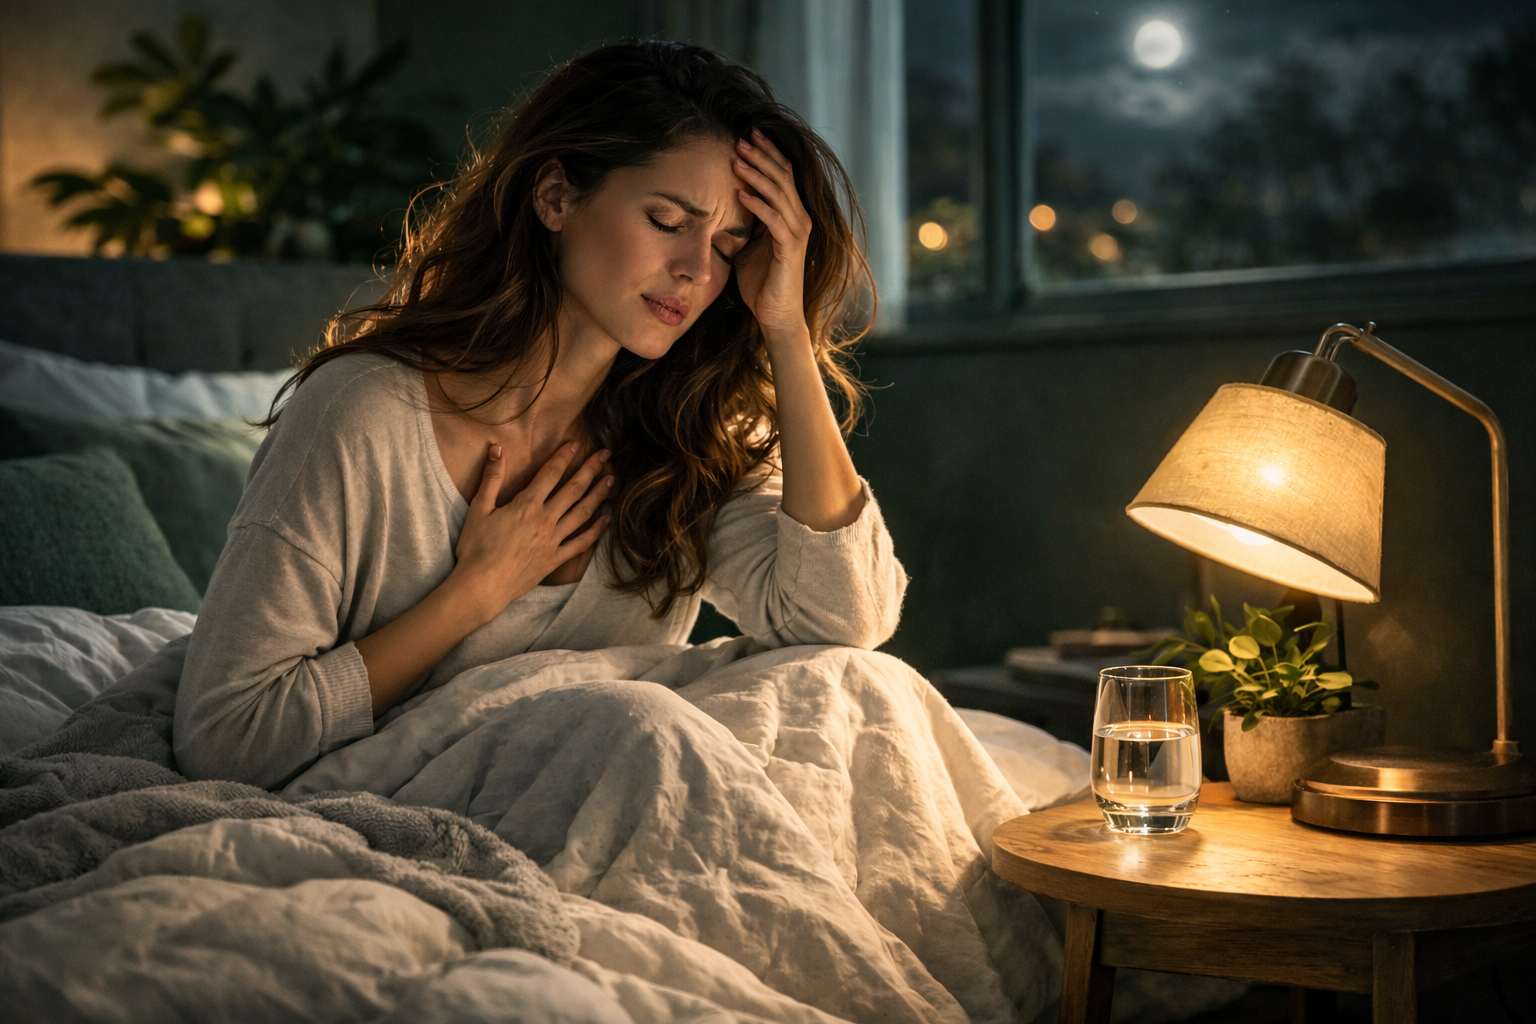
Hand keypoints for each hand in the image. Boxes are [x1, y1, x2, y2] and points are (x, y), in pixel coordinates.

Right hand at [449, 441, 611, 621]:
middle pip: (574, 489)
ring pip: (583, 513)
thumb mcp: (478, 509)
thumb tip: (497, 449)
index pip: (551, 474)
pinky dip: (595, 531)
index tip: (577, 444)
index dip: (564, 456)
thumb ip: (491, 478)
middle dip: (591, 469)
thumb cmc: (476, 548)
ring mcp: (553, 540)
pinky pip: (581, 544)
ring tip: (611, 480)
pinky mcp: (555, 559)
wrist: (482, 586)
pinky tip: (606, 520)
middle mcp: (545, 520)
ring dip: (598, 495)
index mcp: (526, 505)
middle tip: (606, 455)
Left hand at [732, 128, 811, 343]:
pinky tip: (740, 194)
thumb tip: (723, 203)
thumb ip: (744, 222)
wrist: (776, 314)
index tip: (748, 134)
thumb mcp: (748, 244)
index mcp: (791, 214)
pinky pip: (773, 220)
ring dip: (757, 175)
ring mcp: (797, 232)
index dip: (767, 153)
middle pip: (783, 176)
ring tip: (737, 159)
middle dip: (762, 155)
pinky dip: (758, 205)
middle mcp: (799, 218)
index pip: (783, 174)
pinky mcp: (790, 248)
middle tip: (741, 138)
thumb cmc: (761, 282)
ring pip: (779, 194)